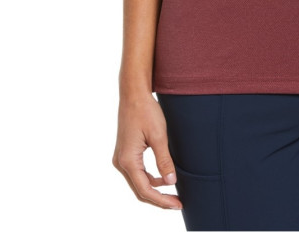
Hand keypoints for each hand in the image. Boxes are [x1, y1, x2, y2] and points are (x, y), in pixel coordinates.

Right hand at [112, 92, 182, 209]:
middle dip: (159, 199)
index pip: (145, 190)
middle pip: (140, 190)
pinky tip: (163, 178)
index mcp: (127, 160)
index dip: (162, 200)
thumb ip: (164, 160)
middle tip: (178, 203)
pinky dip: (149, 179)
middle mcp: (120, 162)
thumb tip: (171, 181)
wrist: (133, 94)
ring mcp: (121, 158)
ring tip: (173, 193)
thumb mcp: (159, 136)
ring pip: (138, 182)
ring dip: (154, 189)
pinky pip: (137, 173)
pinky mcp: (125, 153)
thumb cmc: (146, 111)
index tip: (177, 205)